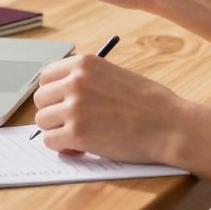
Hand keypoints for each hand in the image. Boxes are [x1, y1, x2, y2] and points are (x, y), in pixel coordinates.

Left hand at [32, 53, 189, 164]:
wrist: (169, 124)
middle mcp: (75, 81)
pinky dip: (63, 147)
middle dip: (53, 113)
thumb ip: (86, 80)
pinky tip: (80, 148)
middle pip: (40, 99)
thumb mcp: (113, 75)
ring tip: (79, 136)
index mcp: (84, 63)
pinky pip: (50, 142)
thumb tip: (58, 95)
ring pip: (43, 121)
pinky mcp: (77, 133)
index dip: (52, 93)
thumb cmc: (149, 103)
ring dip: (57, 131)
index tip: (60, 104)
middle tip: (70, 123)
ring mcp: (74, 107)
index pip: (46, 76)